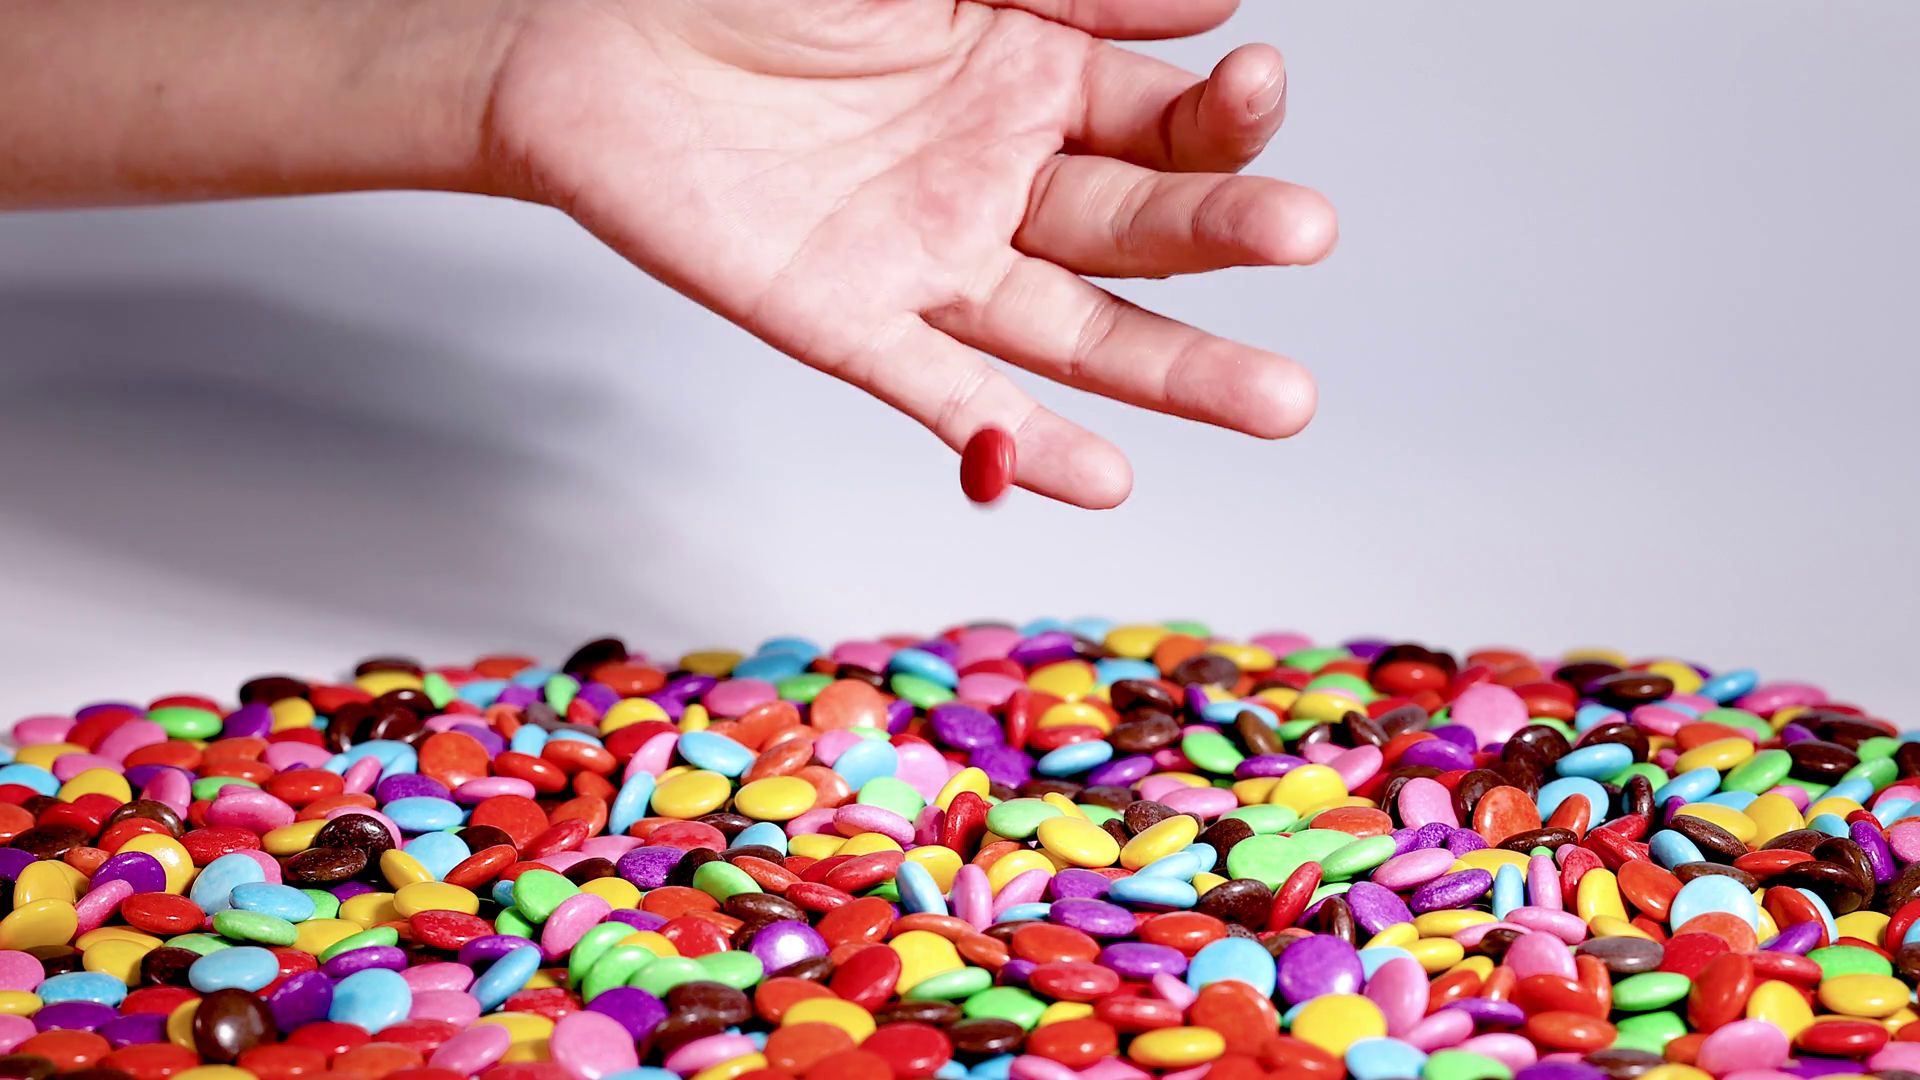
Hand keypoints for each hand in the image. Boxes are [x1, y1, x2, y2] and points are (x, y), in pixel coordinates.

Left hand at [485, 0, 1336, 507]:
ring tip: (1281, 402)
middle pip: (1143, 226)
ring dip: (1178, 370)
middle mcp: (1000, 180)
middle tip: (1305, 233)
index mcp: (1034, 78)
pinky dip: (1017, 440)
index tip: (1253, 78)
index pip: (1165, 116)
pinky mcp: (849, 325)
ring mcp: (932, 261)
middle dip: (1227, 230)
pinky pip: (947, 394)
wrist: (594, 36)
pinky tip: (1103, 475)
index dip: (1220, 111)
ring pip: (1078, 330)